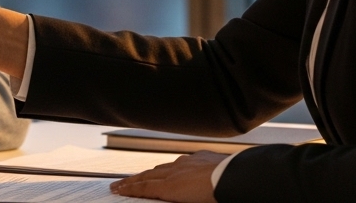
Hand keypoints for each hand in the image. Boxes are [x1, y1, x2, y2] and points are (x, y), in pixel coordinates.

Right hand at [108, 151, 223, 201]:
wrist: (238, 179)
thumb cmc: (218, 197)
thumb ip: (175, 199)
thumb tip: (164, 195)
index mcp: (172, 186)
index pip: (145, 187)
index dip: (129, 188)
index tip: (117, 188)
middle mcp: (177, 171)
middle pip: (148, 175)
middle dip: (132, 180)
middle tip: (120, 183)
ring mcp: (189, 162)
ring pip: (164, 166)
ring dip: (151, 172)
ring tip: (143, 176)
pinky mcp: (202, 157)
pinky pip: (183, 161)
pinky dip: (174, 166)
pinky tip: (175, 167)